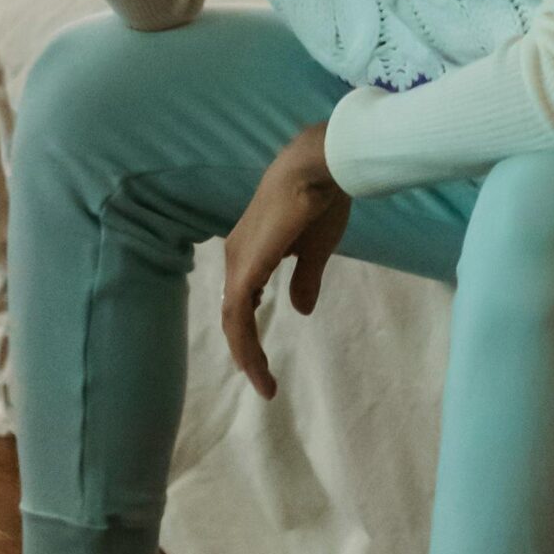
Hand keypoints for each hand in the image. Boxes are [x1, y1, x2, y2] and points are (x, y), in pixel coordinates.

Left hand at [221, 123, 352, 400]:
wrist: (318, 168)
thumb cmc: (320, 199)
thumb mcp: (315, 248)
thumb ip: (305, 279)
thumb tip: (300, 310)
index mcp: (251, 251)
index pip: (243, 300)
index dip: (251, 333)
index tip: (267, 361)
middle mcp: (237, 257)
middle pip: (234, 314)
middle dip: (247, 352)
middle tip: (266, 384)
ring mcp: (238, 261)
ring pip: (233, 319)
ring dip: (246, 353)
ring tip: (264, 382)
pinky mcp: (246, 267)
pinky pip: (238, 314)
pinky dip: (245, 342)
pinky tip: (256, 363)